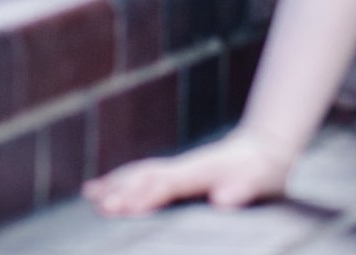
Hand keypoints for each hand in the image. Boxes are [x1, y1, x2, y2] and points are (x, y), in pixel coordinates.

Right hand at [84, 128, 294, 216]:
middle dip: (121, 190)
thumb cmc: (262, 171)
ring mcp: (179, 167)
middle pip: (145, 176)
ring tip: (90, 193)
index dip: (144, 195)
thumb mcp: (260, 180)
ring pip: (140, 172)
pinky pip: (145, 175)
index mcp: (199, 171)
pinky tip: (110, 187)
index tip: (123, 207)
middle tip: (97, 205)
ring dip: (116, 182)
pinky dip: (124, 179)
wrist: (265, 148)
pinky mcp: (179, 172)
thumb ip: (242, 189)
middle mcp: (183, 167)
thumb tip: (222, 199)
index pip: (166, 184)